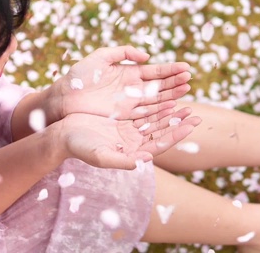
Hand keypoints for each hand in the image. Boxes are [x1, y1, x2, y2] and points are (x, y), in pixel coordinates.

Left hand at [54, 46, 191, 120]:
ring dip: (172, 96)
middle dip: (175, 82)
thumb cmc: (79, 76)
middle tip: (190, 79)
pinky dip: (159, 111)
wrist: (63, 98)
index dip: (170, 70)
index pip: (155, 71)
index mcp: (129, 73)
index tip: (186, 68)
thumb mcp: (99, 57)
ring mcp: (130, 103)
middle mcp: (133, 89)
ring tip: (187, 91)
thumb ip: (122, 52)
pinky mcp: (124, 116)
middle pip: (159, 86)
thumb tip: (145, 56)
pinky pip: (146, 113)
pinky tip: (173, 107)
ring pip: (156, 100)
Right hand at [56, 107, 201, 169]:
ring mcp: (128, 131)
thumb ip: (122, 160)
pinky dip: (154, 105)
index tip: (192, 125)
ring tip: (185, 104)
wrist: (63, 135)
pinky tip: (165, 98)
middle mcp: (133, 143)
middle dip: (179, 123)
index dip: (177, 134)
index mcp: (132, 152)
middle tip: (196, 114)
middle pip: (161, 132)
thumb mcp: (100, 156)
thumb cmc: (79, 147)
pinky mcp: (121, 120)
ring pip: (154, 120)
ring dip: (170, 113)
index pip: (160, 144)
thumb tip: (145, 161)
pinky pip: (143, 111)